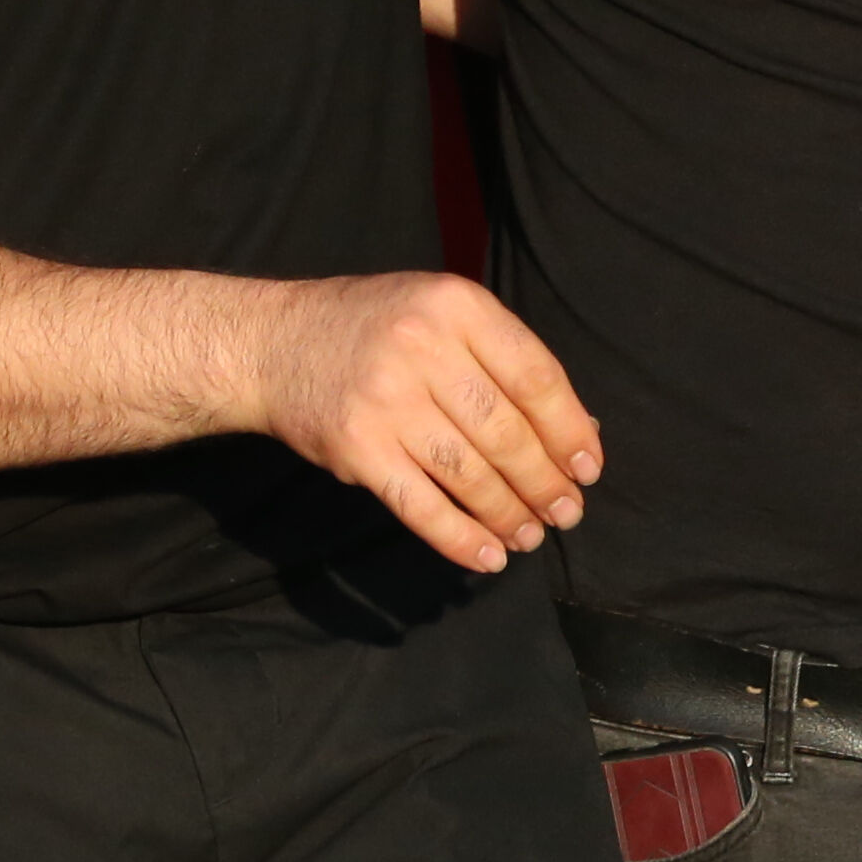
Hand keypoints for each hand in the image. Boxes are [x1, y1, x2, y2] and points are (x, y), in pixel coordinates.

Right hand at [240, 271, 598, 572]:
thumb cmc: (374, 328)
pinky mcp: (357, 449)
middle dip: (545, 482)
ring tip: (531, 535)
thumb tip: (576, 432)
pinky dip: (460, 539)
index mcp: (456, 305)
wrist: (273, 344)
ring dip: (509, 514)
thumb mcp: (440, 311)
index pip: (535, 376)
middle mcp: (423, 347)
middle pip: (506, 432)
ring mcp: (387, 400)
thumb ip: (501, 358)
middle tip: (567, 513)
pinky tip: (488, 556)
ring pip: (469, 474)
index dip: (570, 429)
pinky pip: (421, 506)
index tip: (588, 467)